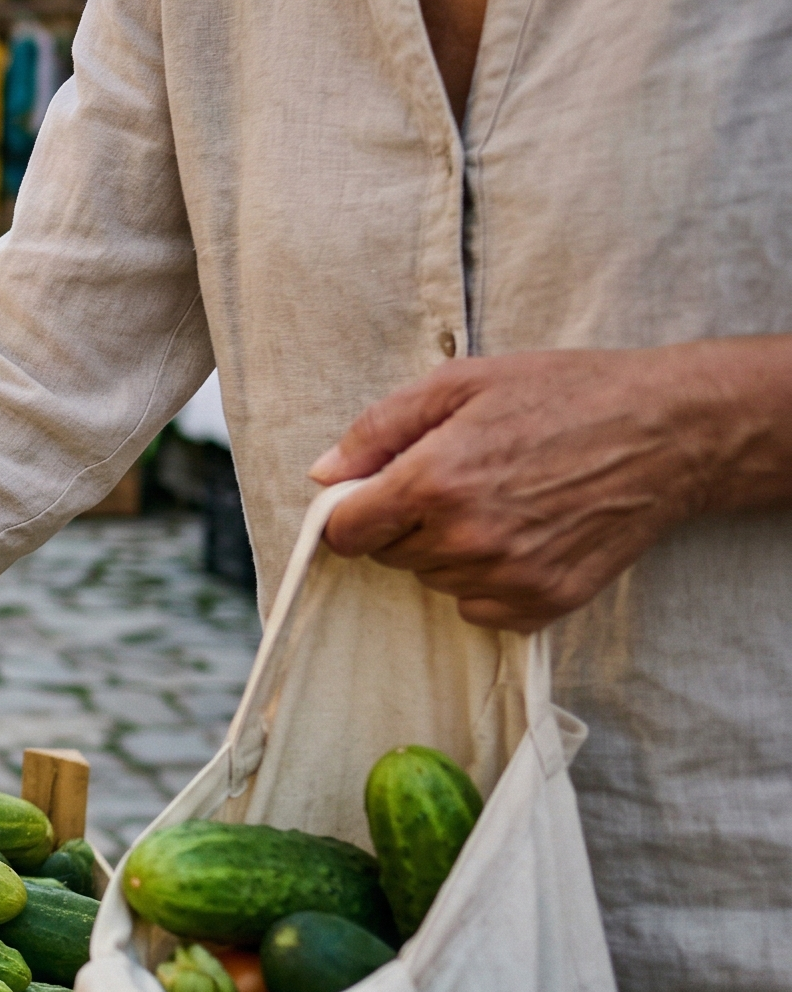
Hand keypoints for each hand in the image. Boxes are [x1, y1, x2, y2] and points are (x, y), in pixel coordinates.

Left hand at [308, 346, 735, 631]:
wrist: (667, 432)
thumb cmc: (563, 395)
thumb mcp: (461, 384)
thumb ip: (378, 430)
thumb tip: (324, 474)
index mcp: (434, 482)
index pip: (345, 532)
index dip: (351, 511)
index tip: (374, 495)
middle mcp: (467, 539)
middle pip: (388, 555)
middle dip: (404, 522)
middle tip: (456, 482)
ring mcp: (508, 577)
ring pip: (434, 580)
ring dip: (447, 550)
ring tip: (499, 502)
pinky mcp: (545, 603)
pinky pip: (479, 608)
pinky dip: (486, 581)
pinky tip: (521, 536)